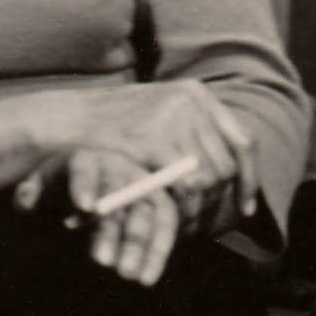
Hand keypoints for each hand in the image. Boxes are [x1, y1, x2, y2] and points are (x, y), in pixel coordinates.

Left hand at [14, 149, 178, 286]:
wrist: (82, 200)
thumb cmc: (55, 194)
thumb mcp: (38, 193)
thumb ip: (29, 195)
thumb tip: (26, 200)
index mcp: (84, 159)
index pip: (84, 167)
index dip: (85, 185)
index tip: (84, 209)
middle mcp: (119, 167)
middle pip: (120, 193)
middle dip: (111, 228)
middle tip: (100, 262)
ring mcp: (143, 186)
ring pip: (149, 211)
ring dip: (141, 244)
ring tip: (127, 276)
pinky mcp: (161, 207)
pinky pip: (166, 227)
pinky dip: (159, 252)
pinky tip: (147, 278)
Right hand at [38, 81, 257, 219]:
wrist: (66, 121)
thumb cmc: (111, 125)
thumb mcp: (156, 114)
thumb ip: (190, 129)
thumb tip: (233, 165)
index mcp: (195, 93)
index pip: (241, 140)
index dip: (248, 178)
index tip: (245, 206)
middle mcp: (189, 101)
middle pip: (227, 163)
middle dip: (221, 198)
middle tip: (208, 221)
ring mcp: (172, 119)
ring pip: (210, 178)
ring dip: (203, 207)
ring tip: (188, 223)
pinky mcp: (153, 140)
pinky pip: (187, 186)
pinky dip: (185, 208)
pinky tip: (174, 219)